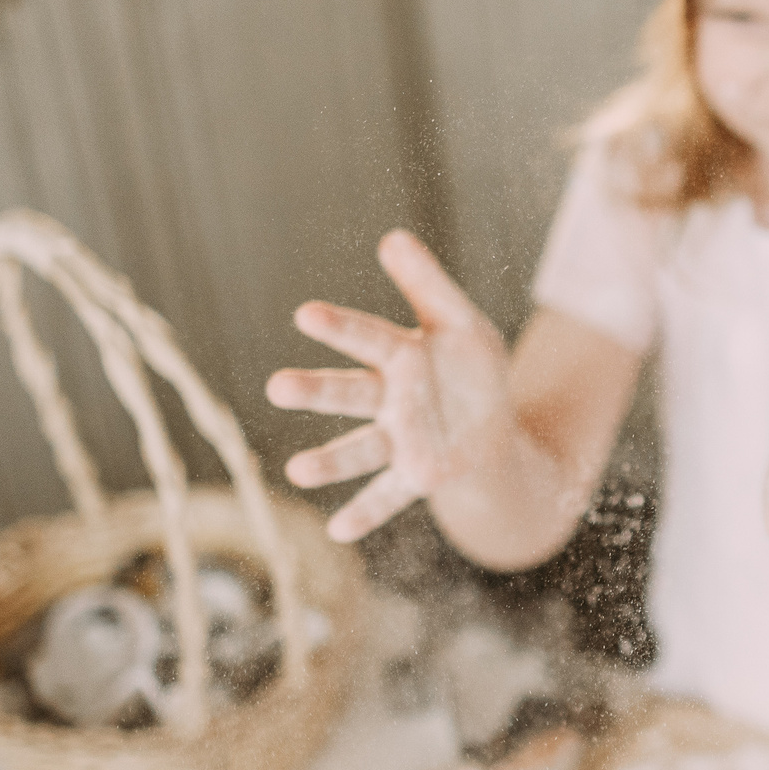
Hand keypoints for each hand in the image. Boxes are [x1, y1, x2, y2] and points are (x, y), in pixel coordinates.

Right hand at [267, 230, 513, 542]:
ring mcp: (400, 441)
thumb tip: (392, 238)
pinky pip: (390, 496)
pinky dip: (367, 513)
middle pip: (349, 393)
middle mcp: (389, 400)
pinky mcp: (417, 477)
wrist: (492, 425)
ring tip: (297, 471)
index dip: (340, 328)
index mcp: (400, 355)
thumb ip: (428, 284)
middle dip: (316, 391)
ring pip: (360, 450)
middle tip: (277, 386)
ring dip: (330, 463)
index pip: (368, 339)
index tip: (305, 314)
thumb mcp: (460, 321)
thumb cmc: (468, 366)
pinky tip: (340, 532)